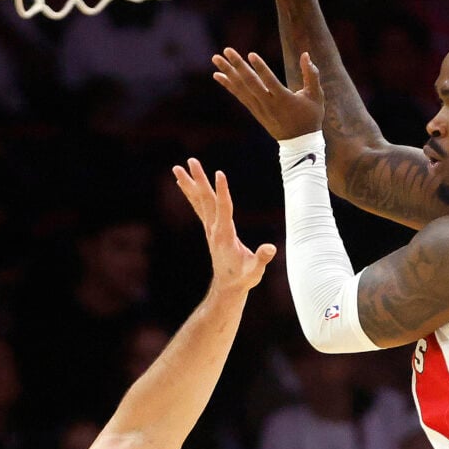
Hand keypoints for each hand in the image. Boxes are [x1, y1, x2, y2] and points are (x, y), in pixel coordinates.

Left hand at [169, 158, 274, 296]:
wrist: (228, 287)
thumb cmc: (243, 277)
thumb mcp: (255, 270)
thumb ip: (262, 258)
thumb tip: (270, 249)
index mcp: (225, 235)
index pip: (224, 208)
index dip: (222, 191)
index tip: (219, 174)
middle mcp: (214, 229)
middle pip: (205, 199)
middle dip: (198, 180)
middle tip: (190, 161)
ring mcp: (210, 228)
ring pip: (199, 201)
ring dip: (190, 184)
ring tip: (178, 167)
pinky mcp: (210, 229)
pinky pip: (199, 207)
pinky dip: (192, 194)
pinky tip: (185, 184)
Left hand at [211, 47, 325, 142]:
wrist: (300, 144)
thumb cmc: (310, 117)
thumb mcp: (316, 96)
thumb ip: (312, 75)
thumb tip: (306, 55)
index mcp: (284, 100)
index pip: (270, 82)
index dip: (260, 68)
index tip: (250, 55)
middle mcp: (269, 104)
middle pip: (250, 83)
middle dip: (238, 66)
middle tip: (226, 50)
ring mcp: (260, 109)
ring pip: (241, 88)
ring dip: (228, 72)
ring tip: (215, 58)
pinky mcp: (255, 111)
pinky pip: (240, 96)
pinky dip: (228, 85)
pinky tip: (218, 75)